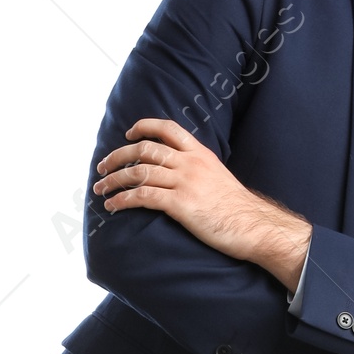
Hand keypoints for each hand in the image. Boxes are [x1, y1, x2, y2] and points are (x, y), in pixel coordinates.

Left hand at [93, 119, 310, 288]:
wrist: (253, 225)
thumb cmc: (237, 209)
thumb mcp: (219, 178)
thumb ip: (199, 170)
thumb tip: (180, 175)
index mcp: (200, 153)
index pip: (168, 129)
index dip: (143, 127)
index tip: (128, 135)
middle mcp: (190, 162)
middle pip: (144, 149)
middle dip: (117, 156)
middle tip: (102, 168)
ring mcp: (184, 181)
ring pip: (138, 172)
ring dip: (113, 180)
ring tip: (100, 189)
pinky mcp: (180, 204)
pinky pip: (142, 196)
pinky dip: (122, 200)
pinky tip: (112, 206)